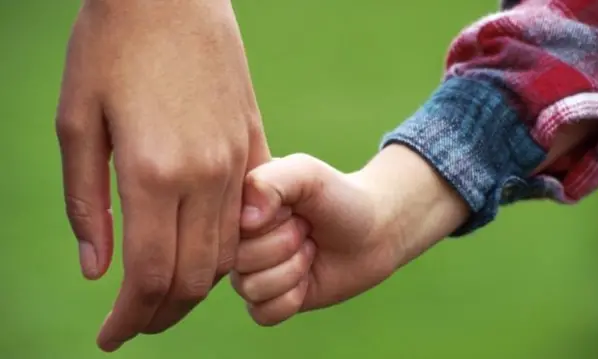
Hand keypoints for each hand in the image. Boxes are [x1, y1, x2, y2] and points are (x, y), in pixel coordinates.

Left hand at [55, 0, 269, 350]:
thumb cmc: (112, 46)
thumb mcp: (76, 121)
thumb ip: (86, 203)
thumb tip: (98, 270)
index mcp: (153, 172)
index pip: (151, 275)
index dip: (130, 319)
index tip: (111, 338)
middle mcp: (205, 176)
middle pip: (196, 276)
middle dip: (162, 314)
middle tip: (134, 324)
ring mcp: (236, 161)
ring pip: (227, 252)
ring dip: (194, 286)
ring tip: (162, 294)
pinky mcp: (253, 144)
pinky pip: (247, 216)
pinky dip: (224, 247)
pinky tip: (198, 248)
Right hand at [230, 145, 468, 325]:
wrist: (373, 231)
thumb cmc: (337, 197)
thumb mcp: (307, 173)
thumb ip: (270, 182)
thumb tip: (244, 222)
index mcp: (236, 205)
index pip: (229, 227)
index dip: (269, 222)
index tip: (292, 208)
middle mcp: (236, 239)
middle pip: (240, 261)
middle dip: (285, 246)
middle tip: (306, 230)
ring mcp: (249, 271)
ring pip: (251, 289)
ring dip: (292, 271)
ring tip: (309, 250)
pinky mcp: (267, 300)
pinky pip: (263, 313)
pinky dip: (292, 299)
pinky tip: (307, 280)